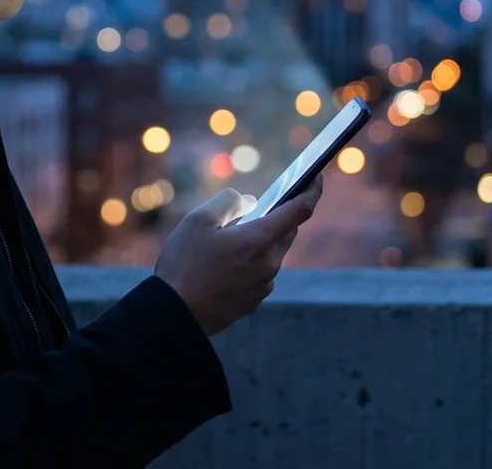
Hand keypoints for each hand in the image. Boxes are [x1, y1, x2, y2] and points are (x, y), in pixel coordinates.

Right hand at [154, 175, 323, 335]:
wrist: (175, 315)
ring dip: (261, 241)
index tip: (316, 178)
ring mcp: (263, 285)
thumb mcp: (199, 220)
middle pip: (286, 231)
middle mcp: (269, 263)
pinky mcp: (254, 301)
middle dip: (278, 217)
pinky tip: (224, 265)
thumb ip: (228, 202)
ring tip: (230, 240)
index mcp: (260, 239)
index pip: (300, 209)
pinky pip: (261, 273)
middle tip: (259, 208)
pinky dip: (251, 263)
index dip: (311, 190)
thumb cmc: (185, 265)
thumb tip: (249, 203)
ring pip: (272, 253)